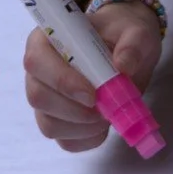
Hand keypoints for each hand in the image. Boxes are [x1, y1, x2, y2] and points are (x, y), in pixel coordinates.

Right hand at [23, 0, 163, 151]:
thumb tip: (124, 66)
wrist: (127, 51)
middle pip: (38, 97)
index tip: (93, 95)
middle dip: (75, 111)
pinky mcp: (59, 122)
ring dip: (84, 127)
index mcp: (47, 40)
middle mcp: (39, 71)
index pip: (37, 61)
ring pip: (49, 125)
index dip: (62, 82)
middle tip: (106, 109)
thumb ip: (133, 44)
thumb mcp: (135, 31)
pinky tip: (104, 126)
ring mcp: (46, 99)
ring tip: (109, 114)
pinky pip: (66, 141)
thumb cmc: (122, 35)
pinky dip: (89, 139)